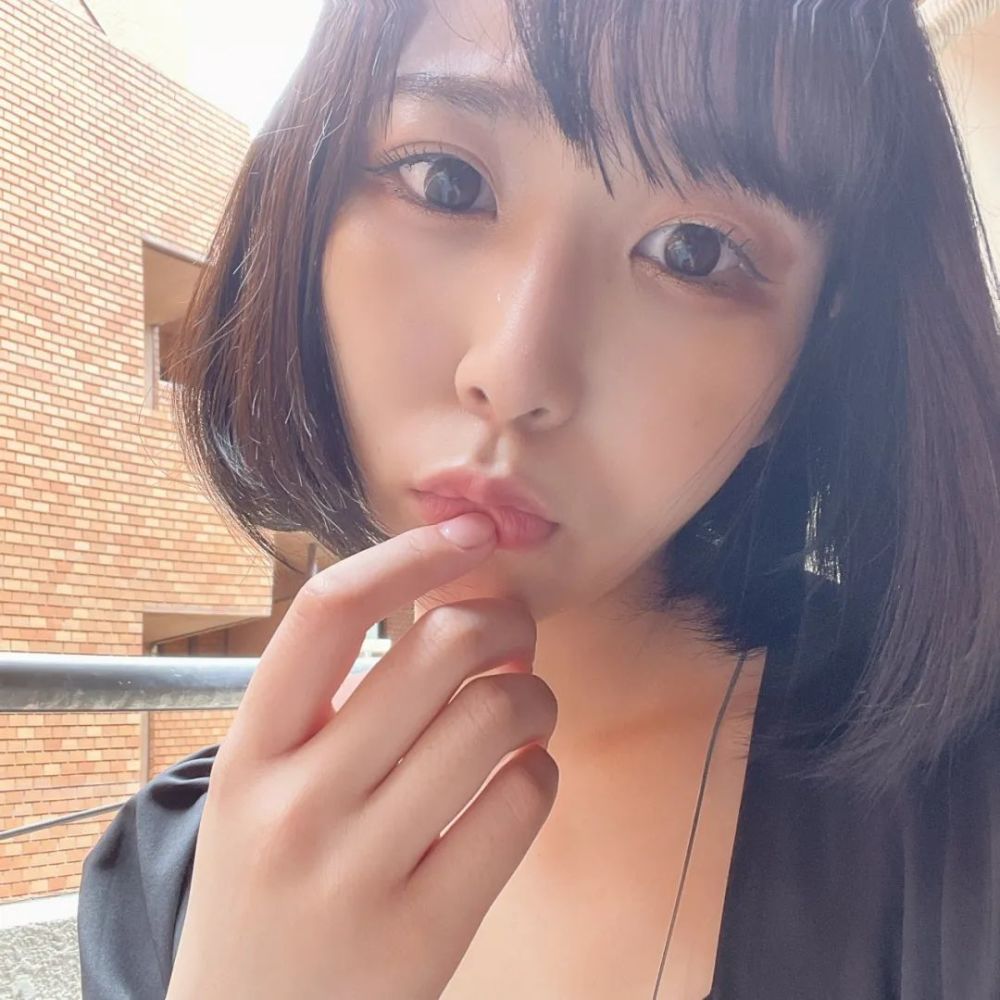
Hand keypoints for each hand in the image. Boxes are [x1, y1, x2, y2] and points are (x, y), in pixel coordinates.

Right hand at [166, 513, 558, 999]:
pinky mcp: (424, 932)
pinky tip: (521, 778)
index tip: (466, 532)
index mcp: (250, 753)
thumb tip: (439, 597)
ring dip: (533, 693)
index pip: (329, 611)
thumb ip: (328, 704)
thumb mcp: (260, 788)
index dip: (409, 553)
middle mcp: (296, 804)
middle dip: (502, 620)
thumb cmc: (267, 885)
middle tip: (512, 632)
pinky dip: (540, 771)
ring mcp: (358, 872)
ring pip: (497, 715)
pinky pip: (521, 801)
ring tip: (523, 708)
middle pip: (438, 648)